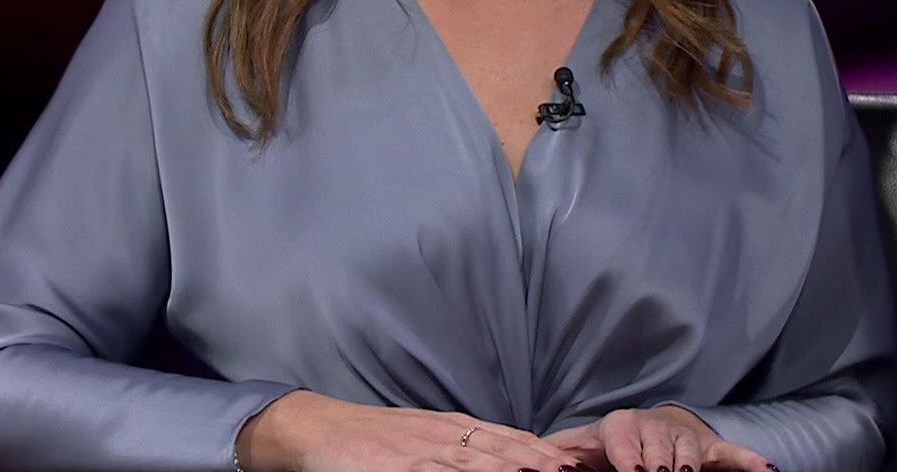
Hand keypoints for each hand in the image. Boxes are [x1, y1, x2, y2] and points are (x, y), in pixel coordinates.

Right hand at [239, 389, 593, 471]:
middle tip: (572, 470)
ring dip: (510, 466)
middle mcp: (443, 438)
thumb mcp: (425, 434)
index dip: (542, 451)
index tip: (574, 462)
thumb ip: (464, 446)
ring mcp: (421, 455)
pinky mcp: (399, 470)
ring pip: (475, 462)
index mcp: (453, 429)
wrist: (321, 430)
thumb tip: (508, 454)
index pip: (508, 438)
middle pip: (501, 450)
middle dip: (539, 462)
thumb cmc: (375, 438)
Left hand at [542, 406, 776, 471]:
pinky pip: (732, 454)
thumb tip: (532, 457)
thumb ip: (560, 451)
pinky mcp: (711, 449)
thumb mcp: (582, 445)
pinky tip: (766, 471)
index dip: (629, 457)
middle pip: (659, 450)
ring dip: (692, 463)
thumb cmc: (609, 445)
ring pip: (691, 451)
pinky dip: (749, 461)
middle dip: (660, 465)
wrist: (646, 428)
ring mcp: (686, 438)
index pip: (624, 442)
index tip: (632, 470)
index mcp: (621, 428)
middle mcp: (655, 428)